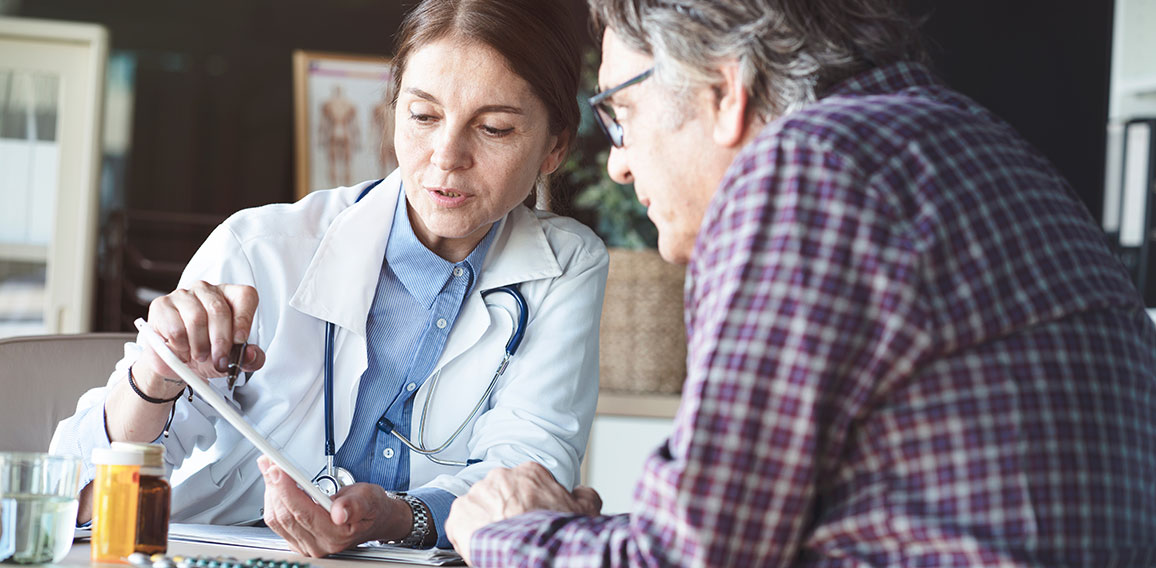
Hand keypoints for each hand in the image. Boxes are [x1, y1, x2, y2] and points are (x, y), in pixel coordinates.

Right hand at [135, 281, 264, 396]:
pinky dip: (180, 346)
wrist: (177, 362)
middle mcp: (207, 290)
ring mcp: (183, 295)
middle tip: (219, 360)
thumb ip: (251, 359)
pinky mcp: (161, 305)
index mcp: (230, 296)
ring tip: (200, 356)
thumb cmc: (209, 352)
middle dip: (221, 341)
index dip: (244, 319)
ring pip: (196, 319)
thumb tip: (252, 354)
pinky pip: (174, 327)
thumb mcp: (234, 359)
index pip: (245, 296)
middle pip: (218, 310)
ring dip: (199, 345)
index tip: (240, 340)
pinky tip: (183, 350)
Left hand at [257, 456, 410, 556]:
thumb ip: (354, 505)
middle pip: (285, 515)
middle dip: (275, 486)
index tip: (277, 470)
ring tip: (271, 471)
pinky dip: (273, 501)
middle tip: (270, 463)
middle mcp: (319, 544)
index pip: (302, 512)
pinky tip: (275, 486)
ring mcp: (307, 544)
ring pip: (277, 519)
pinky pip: (277, 523)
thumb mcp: (369, 499)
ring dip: (271, 492)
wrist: (374, 519)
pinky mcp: (298, 540)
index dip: (286, 489)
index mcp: (336, 534)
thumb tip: (340, 513)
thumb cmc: (370, 507)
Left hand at [445, 462, 600, 563]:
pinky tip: (481, 546)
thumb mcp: (584, 510)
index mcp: (529, 473)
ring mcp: (478, 494)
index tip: (531, 516)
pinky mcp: (459, 514)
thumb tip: (581, 492)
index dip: (529, 503)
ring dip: (486, 522)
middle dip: (505, 510)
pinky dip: (467, 535)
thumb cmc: (554, 531)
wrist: (531, 549)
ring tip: (498, 541)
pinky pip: (459, 523)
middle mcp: (501, 477)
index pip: (526, 484)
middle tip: (515, 531)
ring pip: (479, 507)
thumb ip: (584, 495)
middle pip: (500, 494)